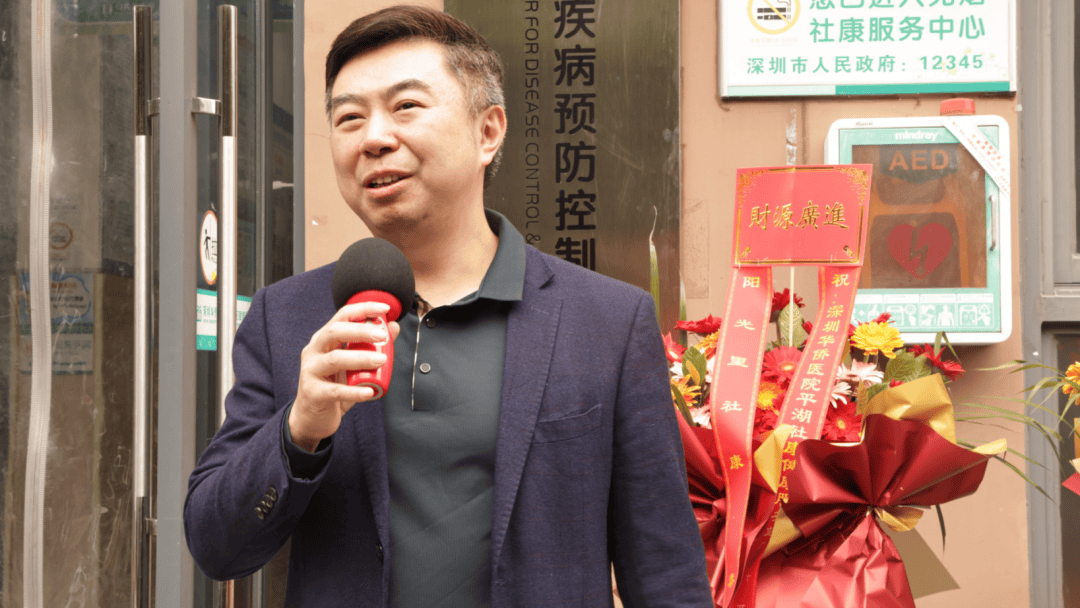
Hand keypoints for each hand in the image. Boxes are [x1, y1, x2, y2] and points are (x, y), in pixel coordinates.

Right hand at [289, 301, 400, 451]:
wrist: (312, 417)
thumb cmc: (335, 386)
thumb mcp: (355, 365)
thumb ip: (372, 346)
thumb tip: (393, 326)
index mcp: (325, 339)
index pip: (342, 315)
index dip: (363, 308)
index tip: (384, 308)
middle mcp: (314, 351)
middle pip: (335, 332)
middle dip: (360, 331)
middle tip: (383, 336)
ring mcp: (310, 371)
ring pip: (335, 359)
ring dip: (361, 358)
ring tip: (382, 361)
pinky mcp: (312, 393)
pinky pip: (335, 391)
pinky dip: (354, 391)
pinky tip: (370, 392)